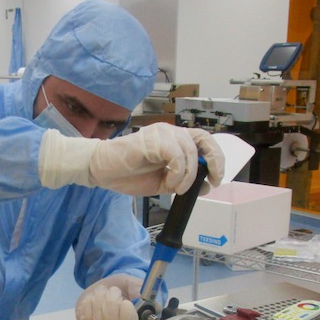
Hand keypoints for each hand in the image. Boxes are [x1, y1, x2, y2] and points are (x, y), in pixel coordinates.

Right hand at [38, 124, 225, 196]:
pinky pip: (176, 155)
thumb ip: (184, 181)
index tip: (217, 178)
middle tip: (211, 180)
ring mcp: (161, 133)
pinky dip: (176, 172)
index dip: (216, 157)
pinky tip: (167, 182)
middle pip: (203, 140)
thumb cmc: (128, 174)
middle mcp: (171, 132)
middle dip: (213, 161)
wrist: (102, 171)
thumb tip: (207, 184)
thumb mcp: (164, 182)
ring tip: (174, 187)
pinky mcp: (152, 139)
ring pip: (189, 151)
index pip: (204, 140)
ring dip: (187, 175)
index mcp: (174, 140)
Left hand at [75, 274, 141, 319]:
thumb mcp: (137, 287)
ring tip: (104, 290)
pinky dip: (88, 303)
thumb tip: (150, 303)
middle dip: (111, 303)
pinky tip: (93, 298)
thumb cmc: (125, 289)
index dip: (128, 318)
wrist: (106, 287)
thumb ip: (143, 294)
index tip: (125, 302)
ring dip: (99, 299)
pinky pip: (85, 317)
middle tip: (114, 290)